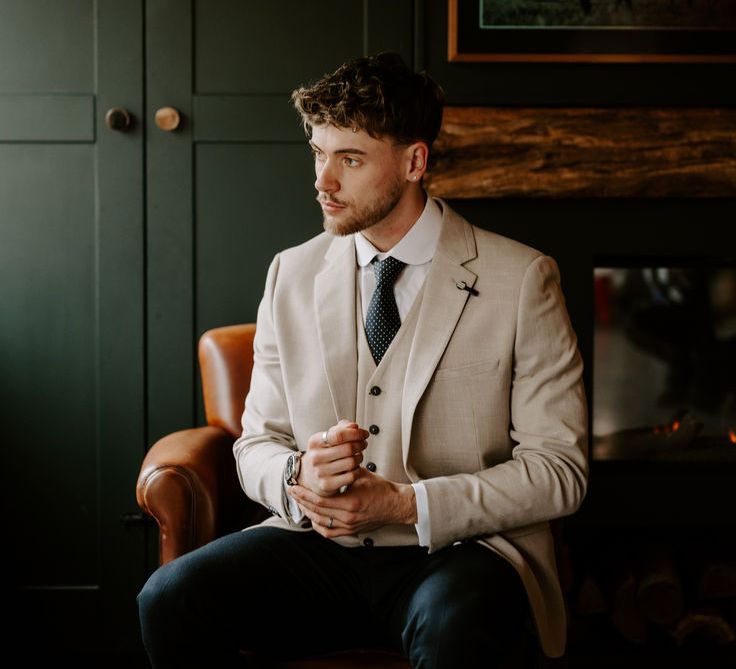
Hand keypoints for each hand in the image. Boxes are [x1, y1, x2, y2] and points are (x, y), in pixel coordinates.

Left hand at [288, 467, 416, 537]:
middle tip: (292, 493)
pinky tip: (314, 517)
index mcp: (350, 502)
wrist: (396, 505)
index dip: (304, 495)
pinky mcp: (352, 531)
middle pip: (317, 512)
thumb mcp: (361, 474)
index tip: (294, 488)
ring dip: (309, 513)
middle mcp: (348, 517)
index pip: (320, 500)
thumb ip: (344, 469)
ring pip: (321, 523)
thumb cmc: (381, 488)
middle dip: (302, 502)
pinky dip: (319, 525)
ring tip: (301, 503)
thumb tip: (330, 457)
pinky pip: (329, 532)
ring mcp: (350, 526)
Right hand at [298, 419, 368, 496]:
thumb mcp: (327, 439)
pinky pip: (351, 476)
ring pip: (351, 462)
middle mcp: (315, 457)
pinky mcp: (327, 485)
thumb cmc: (323, 454)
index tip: (364, 434)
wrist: (310, 476)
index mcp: (315, 442)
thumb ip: (341, 429)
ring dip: (360, 457)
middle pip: (348, 448)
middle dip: (361, 444)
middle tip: (363, 444)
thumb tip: (354, 427)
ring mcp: (320, 472)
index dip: (356, 433)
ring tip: (358, 455)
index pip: (339, 435)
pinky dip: (357, 470)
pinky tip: (354, 467)